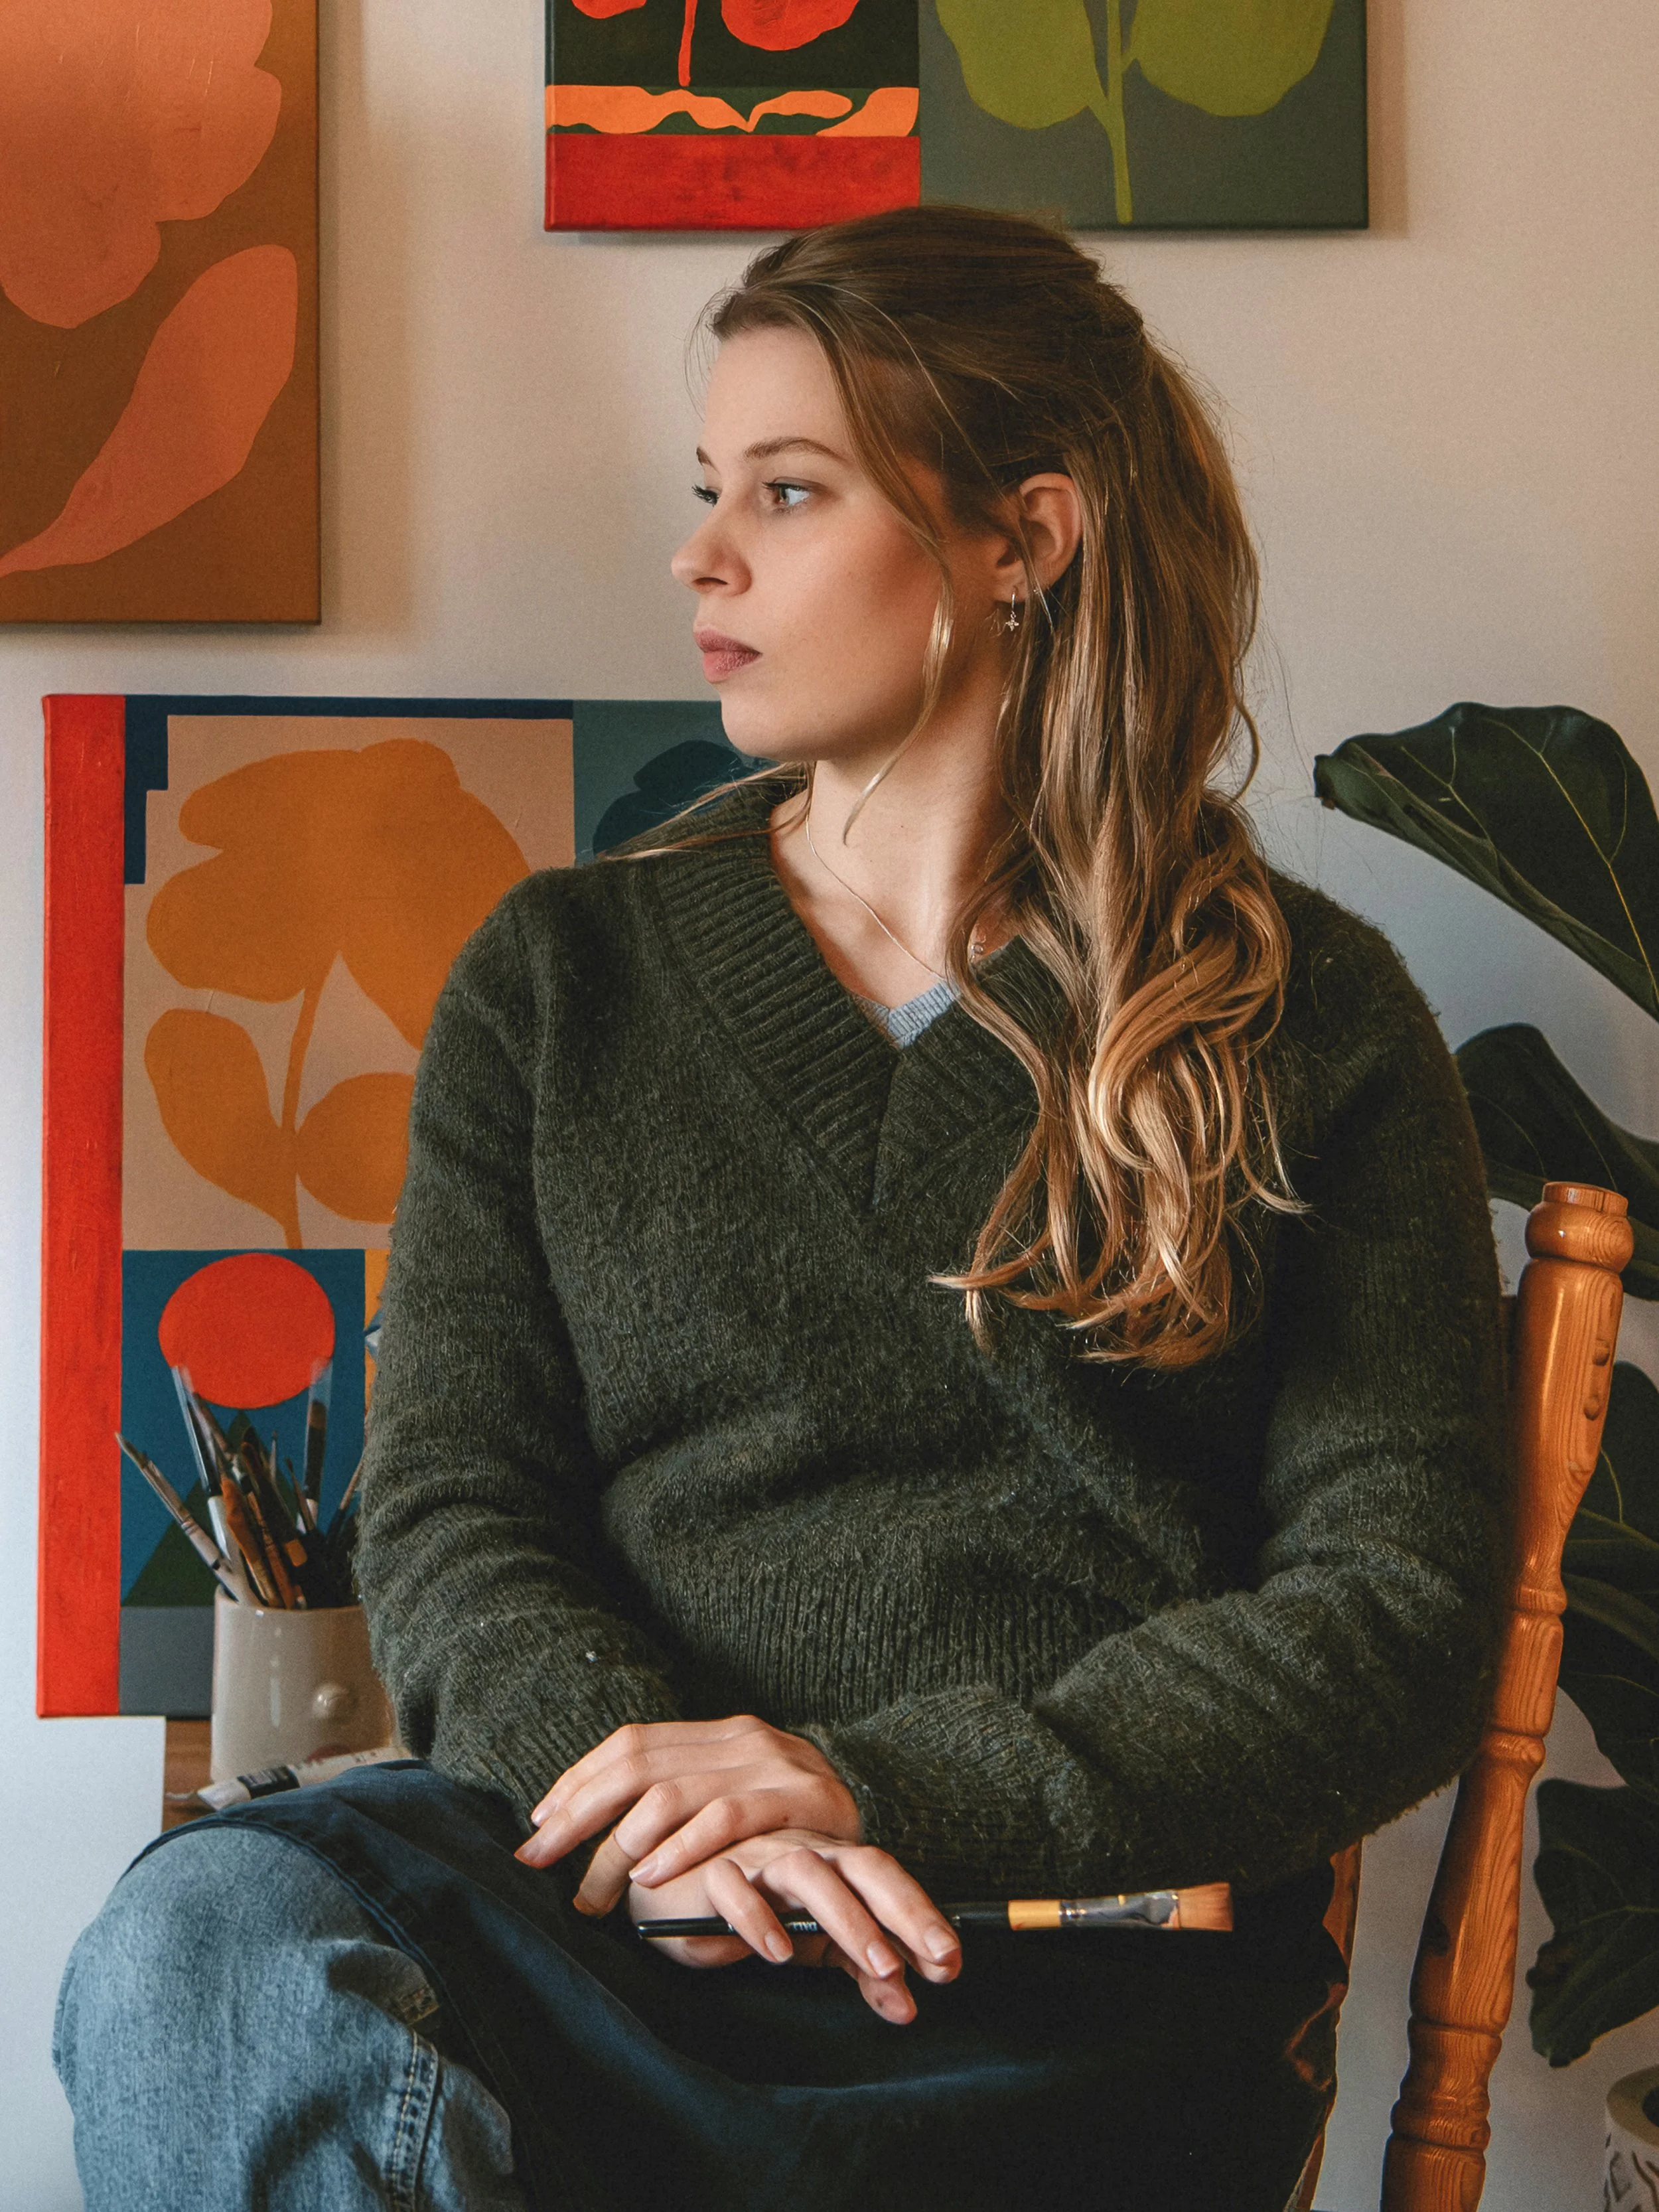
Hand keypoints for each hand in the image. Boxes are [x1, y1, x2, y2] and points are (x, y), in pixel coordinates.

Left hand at [512, 1715, 861, 1912]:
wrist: (889, 1808)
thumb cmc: (798, 1822)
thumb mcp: (739, 1796)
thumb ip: (683, 1800)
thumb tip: (590, 1825)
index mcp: (718, 1733)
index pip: (630, 1744)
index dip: (578, 1781)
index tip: (538, 1824)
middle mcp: (739, 1738)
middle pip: (637, 1766)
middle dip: (578, 1815)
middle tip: (536, 1861)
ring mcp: (770, 1764)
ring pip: (672, 1796)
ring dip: (619, 1846)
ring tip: (591, 1891)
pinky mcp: (799, 1798)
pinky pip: (727, 1819)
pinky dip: (682, 1847)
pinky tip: (650, 1875)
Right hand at [627, 1827, 961, 2024]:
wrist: (671, 1890)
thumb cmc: (755, 1912)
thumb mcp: (814, 1943)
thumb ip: (860, 1969)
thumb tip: (908, 2007)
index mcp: (832, 1864)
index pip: (886, 1878)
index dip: (922, 1913)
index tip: (953, 1959)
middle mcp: (802, 1852)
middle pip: (859, 1866)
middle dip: (903, 1909)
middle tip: (936, 1956)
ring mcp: (757, 1858)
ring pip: (806, 1872)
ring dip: (846, 1917)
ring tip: (877, 1962)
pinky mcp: (710, 1875)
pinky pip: (735, 1888)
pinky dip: (759, 1918)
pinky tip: (779, 1953)